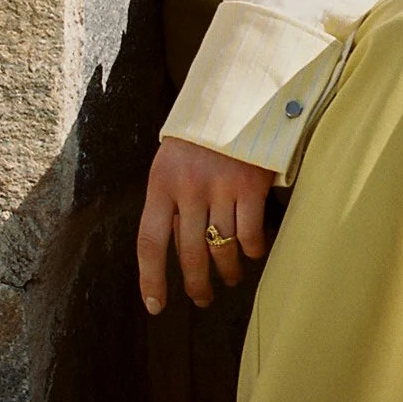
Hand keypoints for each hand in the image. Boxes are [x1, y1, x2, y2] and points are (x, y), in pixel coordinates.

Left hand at [138, 137, 273, 313]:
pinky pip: (250, 233)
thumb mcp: (173, 162)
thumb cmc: (201, 136)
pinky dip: (252, 250)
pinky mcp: (251, 184)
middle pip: (190, 254)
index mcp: (161, 183)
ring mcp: (221, 187)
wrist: (238, 95)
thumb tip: (179, 248)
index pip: (150, 242)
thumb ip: (173, 201)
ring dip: (227, 271)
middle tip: (202, 299)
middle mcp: (188, 188)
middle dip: (196, 285)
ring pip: (222, 248)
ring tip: (230, 278)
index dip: (151, 279)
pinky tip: (253, 253)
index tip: (156, 306)